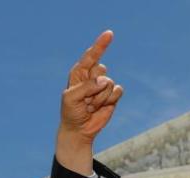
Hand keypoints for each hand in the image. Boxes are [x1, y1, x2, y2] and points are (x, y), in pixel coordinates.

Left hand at [56, 30, 123, 173]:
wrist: (79, 130)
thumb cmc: (71, 113)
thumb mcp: (71, 98)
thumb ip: (85, 87)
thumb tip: (104, 81)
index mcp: (79, 73)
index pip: (91, 56)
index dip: (100, 44)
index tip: (109, 34)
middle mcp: (92, 76)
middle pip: (101, 71)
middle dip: (94, 88)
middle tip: (85, 100)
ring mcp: (103, 85)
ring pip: (109, 83)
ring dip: (100, 98)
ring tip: (91, 106)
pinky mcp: (113, 95)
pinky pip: (118, 90)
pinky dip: (110, 100)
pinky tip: (101, 107)